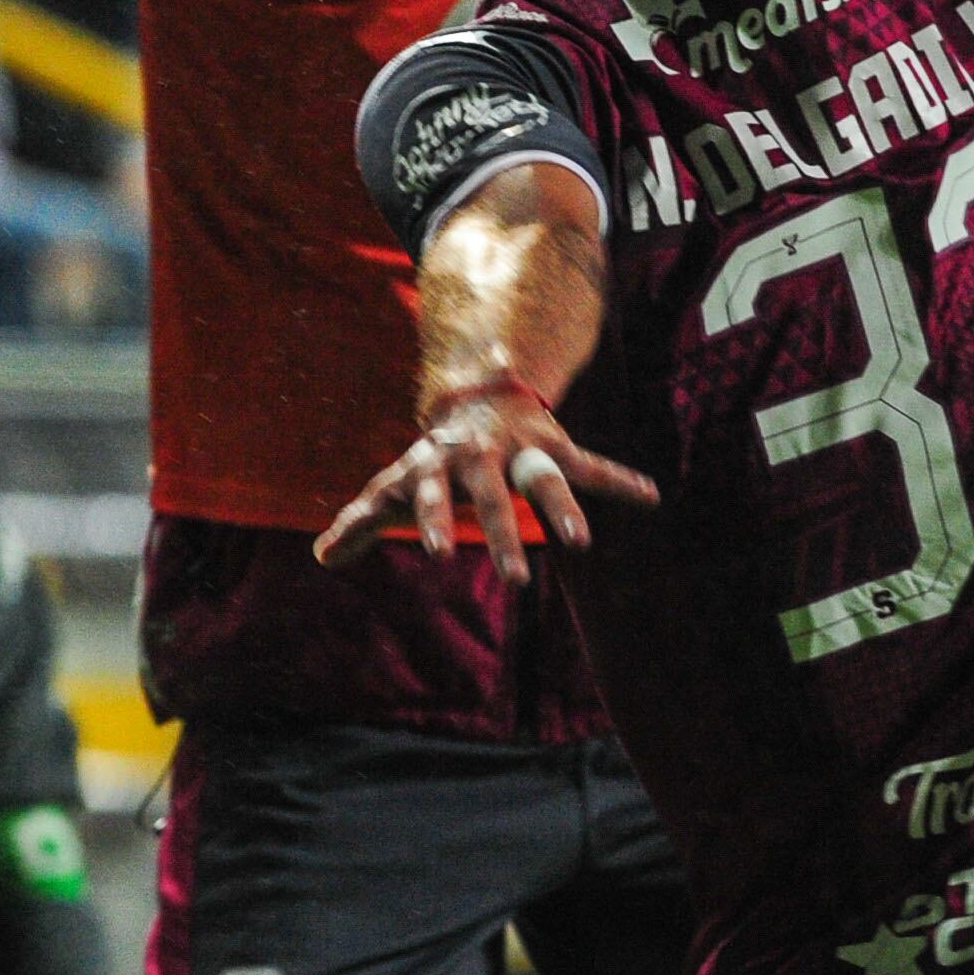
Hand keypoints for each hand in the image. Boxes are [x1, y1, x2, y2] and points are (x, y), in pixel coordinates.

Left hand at [313, 381, 657, 587]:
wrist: (475, 393)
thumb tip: (323, 557)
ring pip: (547, 480)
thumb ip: (362, 519)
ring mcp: (521, 450)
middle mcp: (481, 458)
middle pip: (495, 498)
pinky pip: (591, 466)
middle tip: (515, 581)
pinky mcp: (555, 446)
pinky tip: (650, 497)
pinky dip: (620, 481)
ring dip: (564, 510)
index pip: (434, 497)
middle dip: (505, 535)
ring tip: (583, 543)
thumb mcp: (396, 483)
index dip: (438, 522)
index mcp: (437, 467)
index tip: (444, 554)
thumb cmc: (430, 456)